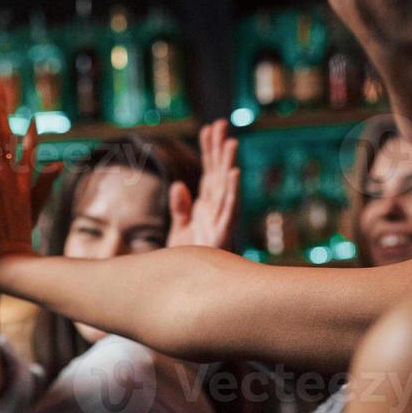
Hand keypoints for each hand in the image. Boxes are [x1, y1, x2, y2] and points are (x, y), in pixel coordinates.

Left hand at [165, 119, 239, 249]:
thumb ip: (180, 208)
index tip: (209, 128)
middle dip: (219, 149)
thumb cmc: (188, 260)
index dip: (209, 150)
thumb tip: (179, 185)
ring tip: (230, 143)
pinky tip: (232, 173)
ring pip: (225, 187)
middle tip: (221, 123)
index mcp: (206, 206)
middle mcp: (215, 210)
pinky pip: (228, 209)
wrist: (189, 288)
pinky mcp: (221, 234)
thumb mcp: (179, 230)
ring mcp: (219, 220)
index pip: (208, 172)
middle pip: (218, 173)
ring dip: (228, 165)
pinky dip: (230, 191)